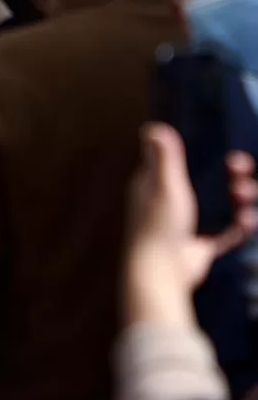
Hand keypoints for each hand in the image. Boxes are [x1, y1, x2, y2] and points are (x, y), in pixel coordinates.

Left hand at [125, 122, 257, 327]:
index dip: (206, 154)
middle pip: (209, 182)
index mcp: (157, 184)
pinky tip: (246, 220)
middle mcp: (171, 202)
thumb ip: (163, 157)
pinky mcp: (201, 246)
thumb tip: (153, 126)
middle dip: (230, 176)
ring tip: (245, 198)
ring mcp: (188, 224)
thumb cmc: (159, 226)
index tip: (227, 153)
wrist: (162, 274)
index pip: (183, 161)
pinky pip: (225, 232)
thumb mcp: (163, 185)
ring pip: (221, 206)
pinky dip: (238, 226)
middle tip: (241, 171)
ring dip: (239, 200)